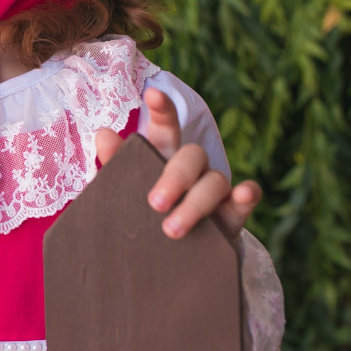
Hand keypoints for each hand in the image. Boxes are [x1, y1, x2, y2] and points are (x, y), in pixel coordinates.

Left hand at [94, 87, 261, 240]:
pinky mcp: (230, 217)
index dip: (162, 109)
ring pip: (215, 182)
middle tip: (154, 204)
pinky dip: (247, 196)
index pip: (165, 126)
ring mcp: (213, 190)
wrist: (157, 256)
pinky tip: (244, 193)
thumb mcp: (122, 190)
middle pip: (192, 155)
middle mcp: (191, 167)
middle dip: (175, 177)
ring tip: (172, 230)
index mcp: (161, 155)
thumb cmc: (138, 213)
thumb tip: (103, 134)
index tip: (153, 94)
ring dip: (196, 203)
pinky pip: (243, 202)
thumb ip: (115, 165)